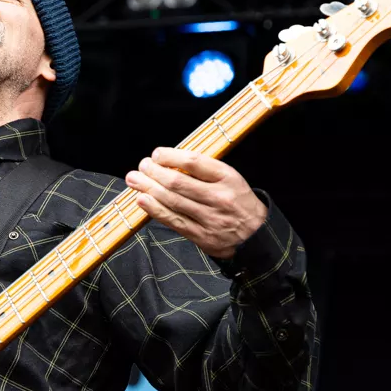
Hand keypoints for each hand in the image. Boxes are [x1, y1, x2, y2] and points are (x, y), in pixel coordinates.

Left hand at [125, 147, 267, 260]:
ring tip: (134, 179)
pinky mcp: (202, 236)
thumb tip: (169, 161)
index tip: (156, 154)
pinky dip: (155, 209)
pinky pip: (174, 221)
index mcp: (227, 178)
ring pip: (172, 201)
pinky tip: (142, 199)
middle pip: (178, 182)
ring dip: (148, 188)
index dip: (170, 156)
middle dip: (153, 172)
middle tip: (141, 165)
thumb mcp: (230, 178)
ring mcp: (210, 219)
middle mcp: (219, 197)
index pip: (193, 161)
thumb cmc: (238, 201)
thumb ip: (204, 170)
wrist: (257, 234)